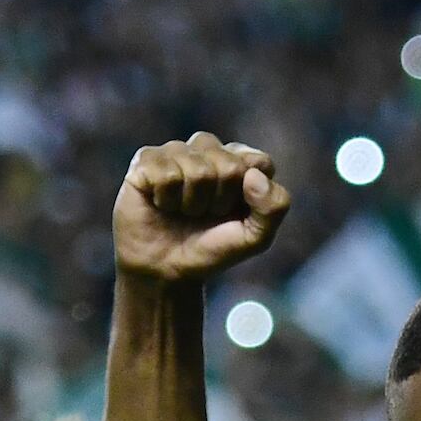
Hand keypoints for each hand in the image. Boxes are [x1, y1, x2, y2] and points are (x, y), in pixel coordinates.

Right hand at [115, 133, 292, 284]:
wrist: (165, 270)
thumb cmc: (211, 249)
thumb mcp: (255, 238)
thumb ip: (274, 207)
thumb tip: (254, 175)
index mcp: (239, 160)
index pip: (260, 163)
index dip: (248, 198)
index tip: (233, 214)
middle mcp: (208, 149)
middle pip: (229, 166)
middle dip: (219, 202)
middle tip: (203, 215)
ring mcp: (176, 151)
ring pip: (198, 171)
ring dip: (192, 203)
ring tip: (182, 211)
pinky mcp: (146, 159)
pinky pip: (166, 174)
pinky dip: (166, 199)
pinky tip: (160, 204)